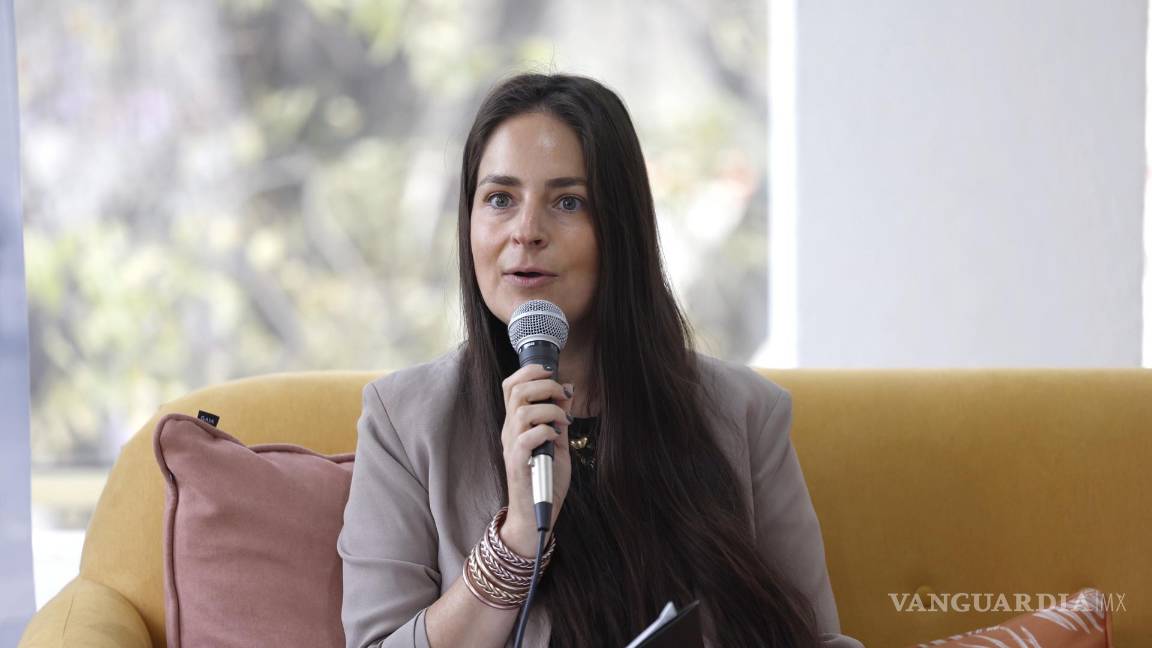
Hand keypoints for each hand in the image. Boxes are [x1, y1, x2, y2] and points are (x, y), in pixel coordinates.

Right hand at [498, 363, 572, 556]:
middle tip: (563, 395)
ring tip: (564, 421)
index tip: (551, 371)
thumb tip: (567, 389)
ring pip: (522, 410)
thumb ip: (559, 417)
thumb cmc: (545, 479)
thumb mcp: (558, 442)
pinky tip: (557, 437)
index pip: (511, 386)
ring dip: (550, 409)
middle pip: (515, 391)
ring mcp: (512, 447)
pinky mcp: (518, 463)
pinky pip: (527, 437)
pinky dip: (546, 430)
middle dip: (544, 384)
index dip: (529, 372)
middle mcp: (510, 431)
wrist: (536, 515)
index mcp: (516, 424)